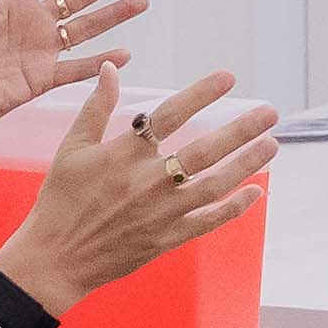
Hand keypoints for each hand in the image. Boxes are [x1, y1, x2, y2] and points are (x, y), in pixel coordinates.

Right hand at [0, 71, 278, 317]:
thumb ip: (96, 107)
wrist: (54, 259)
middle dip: (241, 130)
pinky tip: (256, 192)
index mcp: (123, 154)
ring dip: (246, 164)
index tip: (229, 77)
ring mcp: (160, 212)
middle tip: (271, 113)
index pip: (170, 115)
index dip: (201, 94)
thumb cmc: (60, 200)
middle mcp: (147, 181)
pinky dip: (234, 207)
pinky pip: (208, 221)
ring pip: (214, 185)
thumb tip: (112, 68)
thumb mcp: (72, 148)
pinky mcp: (166, 239)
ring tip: (272, 145)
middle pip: (205, 150)